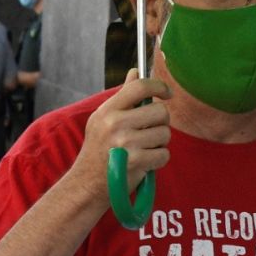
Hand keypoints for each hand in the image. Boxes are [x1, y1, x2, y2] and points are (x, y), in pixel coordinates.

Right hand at [69, 68, 171, 203]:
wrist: (88, 184)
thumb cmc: (99, 149)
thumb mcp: (104, 120)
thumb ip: (123, 97)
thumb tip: (135, 71)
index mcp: (108, 110)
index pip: (139, 87)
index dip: (159, 86)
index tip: (167, 93)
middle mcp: (115, 124)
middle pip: (160, 111)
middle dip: (161, 122)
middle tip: (150, 131)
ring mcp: (126, 143)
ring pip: (165, 133)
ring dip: (160, 143)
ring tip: (144, 148)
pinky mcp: (136, 161)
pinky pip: (164, 154)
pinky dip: (159, 160)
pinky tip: (145, 162)